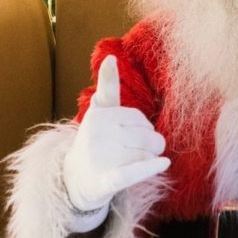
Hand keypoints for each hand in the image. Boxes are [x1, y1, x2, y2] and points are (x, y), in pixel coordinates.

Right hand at [62, 55, 170, 225]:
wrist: (74, 179)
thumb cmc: (94, 139)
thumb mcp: (99, 110)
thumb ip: (107, 85)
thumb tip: (111, 57)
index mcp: (98, 116)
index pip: (138, 118)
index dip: (143, 127)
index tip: (136, 134)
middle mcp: (97, 135)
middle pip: (144, 136)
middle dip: (151, 144)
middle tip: (143, 151)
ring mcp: (100, 158)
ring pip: (143, 154)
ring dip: (148, 160)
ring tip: (136, 163)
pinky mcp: (106, 181)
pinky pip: (132, 172)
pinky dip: (148, 168)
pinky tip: (163, 163)